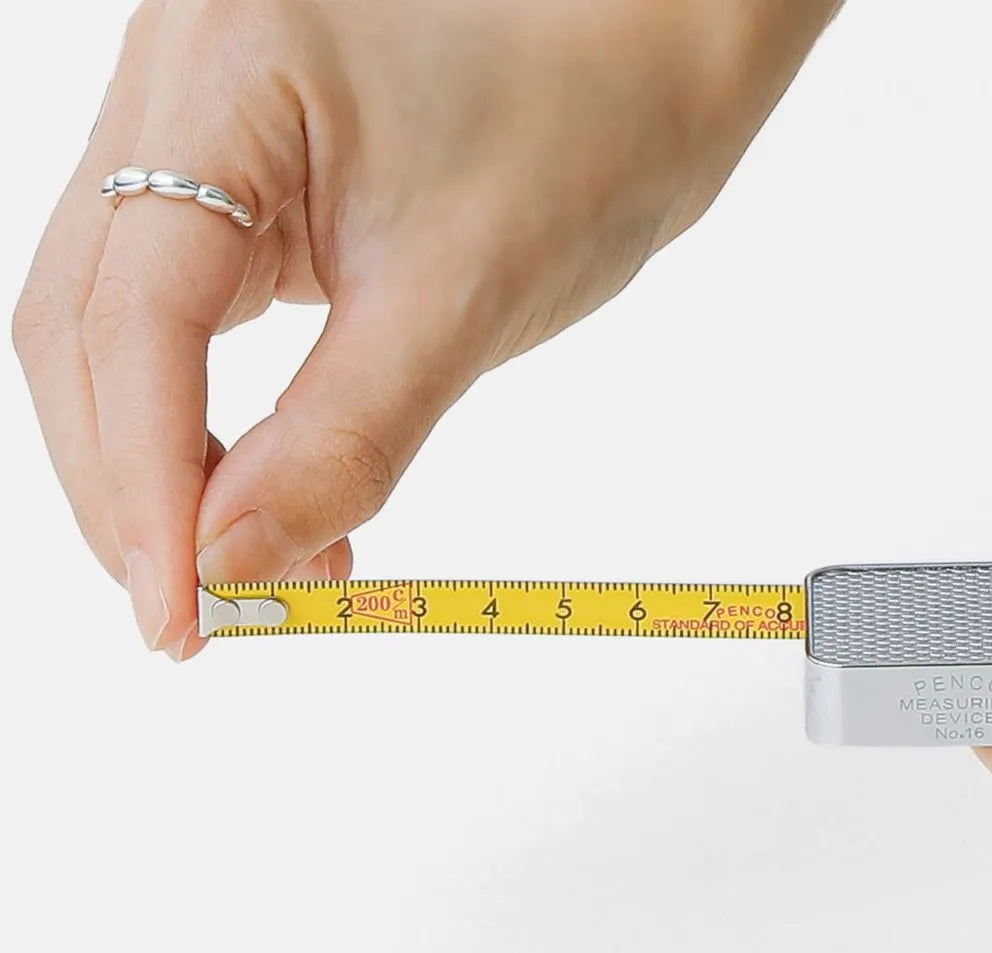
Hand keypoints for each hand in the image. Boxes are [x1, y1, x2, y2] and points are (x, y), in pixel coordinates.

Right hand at [13, 0, 838, 659]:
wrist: (657, 55)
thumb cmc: (593, 125)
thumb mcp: (464, 298)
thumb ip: (341, 440)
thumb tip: (228, 562)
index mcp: (222, 74)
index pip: (130, 316)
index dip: (141, 483)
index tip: (179, 610)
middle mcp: (177, 85)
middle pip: (88, 324)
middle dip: (132, 484)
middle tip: (191, 612)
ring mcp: (201, 129)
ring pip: (126, 328)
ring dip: (169, 463)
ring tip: (249, 570)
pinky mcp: (243, 177)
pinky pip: (189, 314)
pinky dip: (215, 420)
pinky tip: (270, 495)